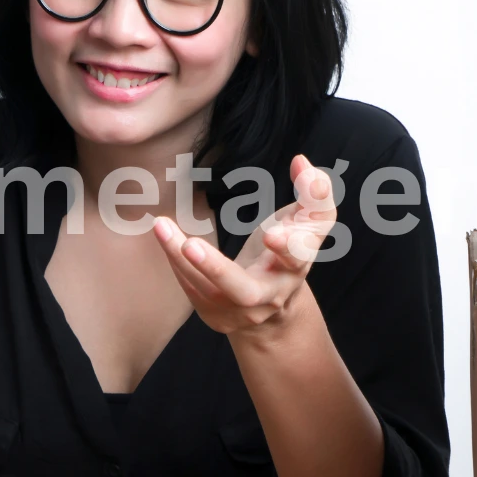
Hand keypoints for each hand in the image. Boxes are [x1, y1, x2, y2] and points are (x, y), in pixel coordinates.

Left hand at [151, 154, 336, 335]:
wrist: (275, 309)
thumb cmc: (289, 252)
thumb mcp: (309, 224)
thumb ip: (314, 193)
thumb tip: (301, 161)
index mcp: (295, 266)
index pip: (298, 257)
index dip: (289, 247)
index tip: (273, 235)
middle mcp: (269, 295)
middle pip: (245, 292)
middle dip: (217, 270)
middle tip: (191, 246)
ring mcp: (239, 311)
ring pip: (207, 290)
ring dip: (181, 259)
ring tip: (162, 225)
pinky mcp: (216, 315)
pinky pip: (192, 289)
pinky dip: (176, 261)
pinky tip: (164, 234)